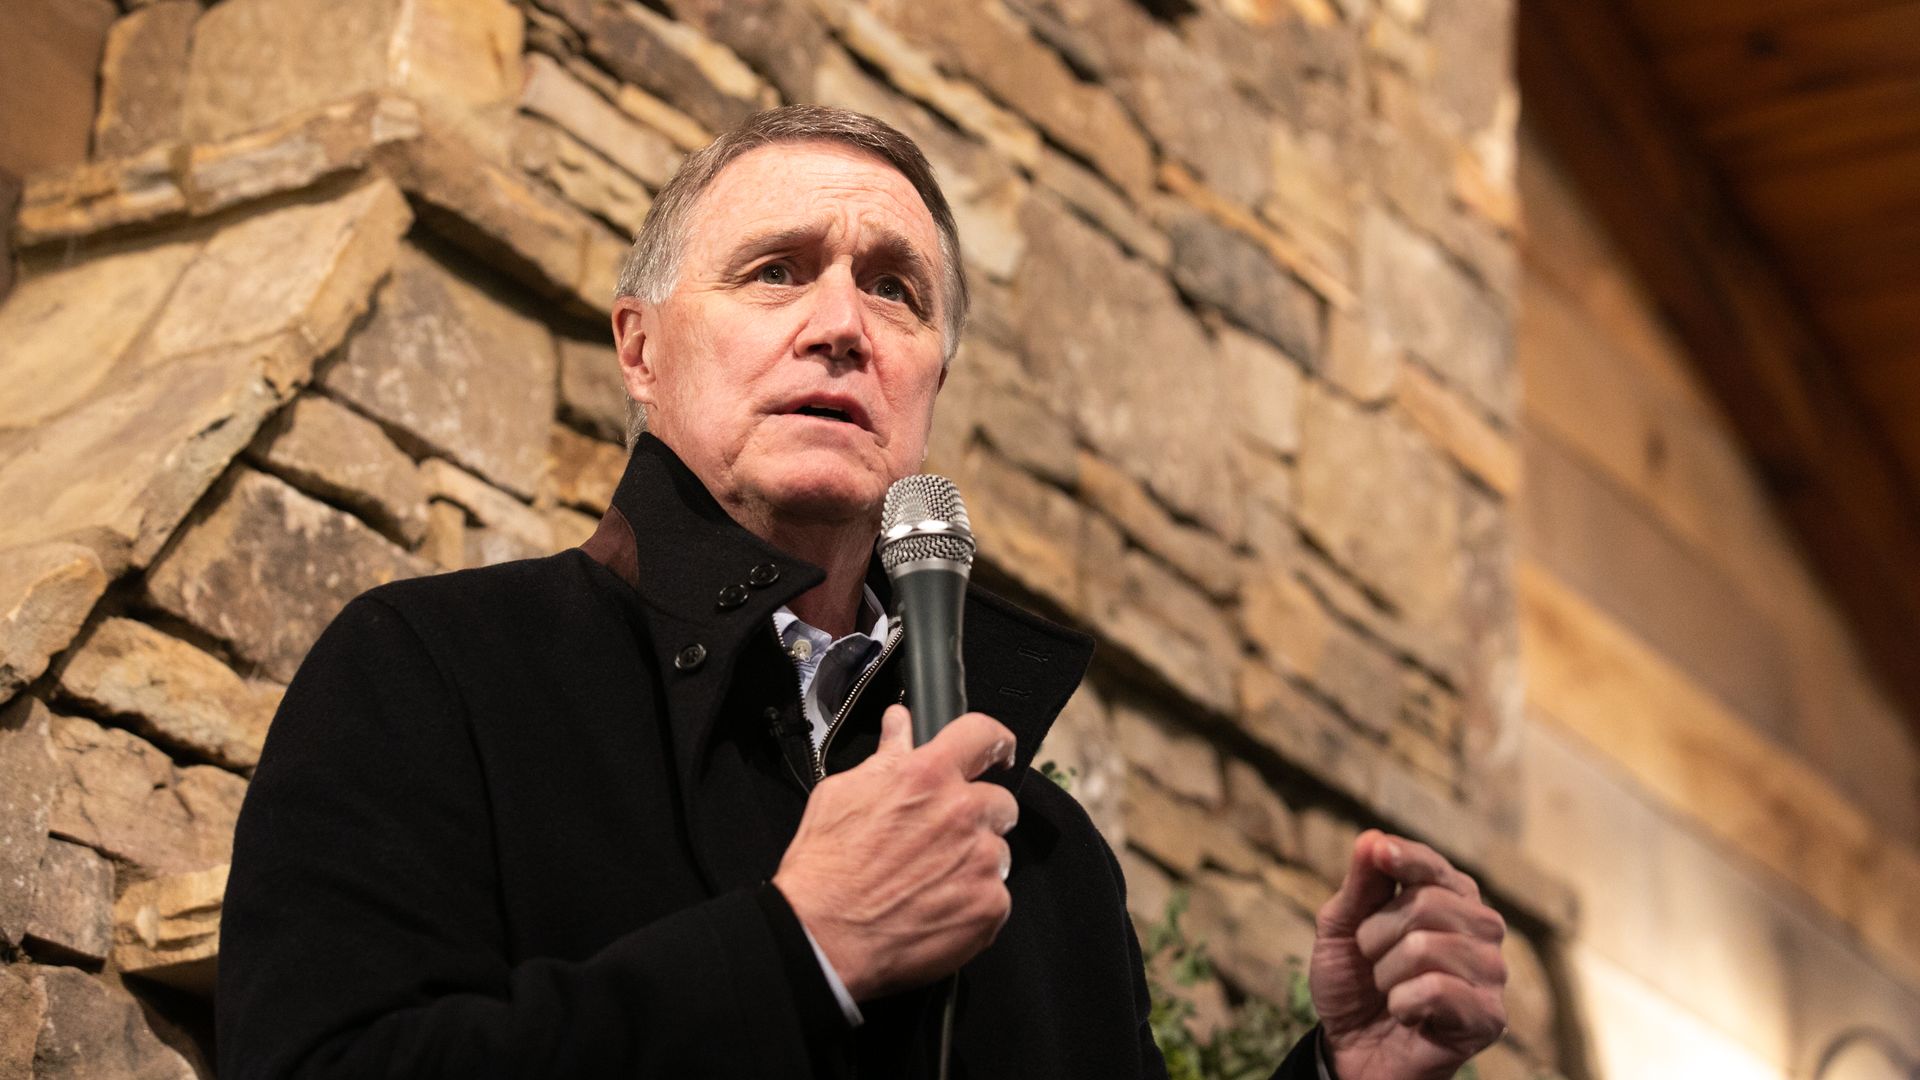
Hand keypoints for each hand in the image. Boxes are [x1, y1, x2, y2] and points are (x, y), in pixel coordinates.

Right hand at [772, 706, 1019, 1000]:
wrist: (822, 936)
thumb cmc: (824, 869)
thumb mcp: (842, 793)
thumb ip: (885, 756)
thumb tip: (900, 725)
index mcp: (927, 776)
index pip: (984, 735)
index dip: (995, 741)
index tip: (998, 752)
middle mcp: (961, 813)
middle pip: (1000, 802)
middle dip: (977, 816)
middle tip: (943, 838)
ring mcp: (980, 862)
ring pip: (998, 852)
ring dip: (974, 862)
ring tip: (931, 880)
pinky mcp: (989, 907)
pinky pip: (996, 897)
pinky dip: (973, 903)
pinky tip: (937, 908)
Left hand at [1310, 830, 1507, 1079]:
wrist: (1352, 1050)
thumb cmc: (1354, 983)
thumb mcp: (1342, 928)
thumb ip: (1361, 884)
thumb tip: (1373, 837)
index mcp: (1451, 897)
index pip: (1431, 865)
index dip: (1403, 857)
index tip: (1379, 852)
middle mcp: (1481, 928)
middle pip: (1426, 902)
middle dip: (1376, 935)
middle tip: (1373, 962)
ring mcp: (1491, 972)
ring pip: (1427, 946)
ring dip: (1386, 974)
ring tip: (1390, 991)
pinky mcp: (1489, 1016)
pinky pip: (1435, 989)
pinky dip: (1402, 1004)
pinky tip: (1407, 1015)